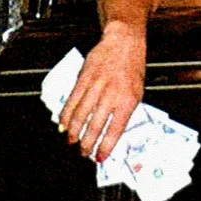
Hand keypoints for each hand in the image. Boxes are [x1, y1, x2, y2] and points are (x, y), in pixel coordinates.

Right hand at [56, 27, 144, 161]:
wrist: (123, 42)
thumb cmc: (132, 67)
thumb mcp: (137, 92)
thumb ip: (125, 112)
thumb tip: (111, 134)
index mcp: (127, 100)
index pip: (115, 130)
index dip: (105, 147)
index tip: (99, 158)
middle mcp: (111, 93)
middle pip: (95, 125)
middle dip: (87, 143)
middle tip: (83, 153)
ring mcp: (96, 85)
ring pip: (81, 114)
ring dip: (74, 131)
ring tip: (71, 141)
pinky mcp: (84, 77)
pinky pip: (72, 99)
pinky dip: (66, 114)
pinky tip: (63, 123)